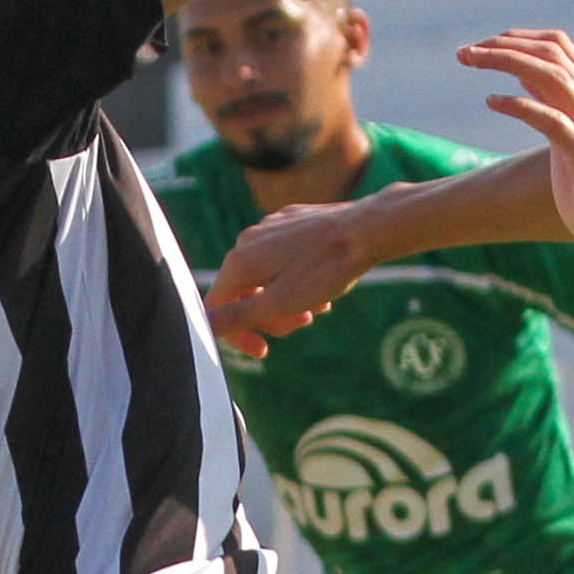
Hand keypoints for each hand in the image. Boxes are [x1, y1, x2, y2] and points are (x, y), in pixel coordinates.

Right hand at [202, 199, 385, 349]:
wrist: (368, 228)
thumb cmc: (327, 268)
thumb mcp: (280, 303)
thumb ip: (238, 316)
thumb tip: (204, 326)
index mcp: (240, 261)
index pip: (217, 307)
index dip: (237, 335)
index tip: (262, 351)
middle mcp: (248, 239)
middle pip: (244, 292)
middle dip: (270, 316)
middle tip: (304, 323)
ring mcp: (271, 227)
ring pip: (266, 276)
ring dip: (288, 300)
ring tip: (318, 307)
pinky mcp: (293, 221)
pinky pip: (284, 257)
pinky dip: (298, 279)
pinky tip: (323, 284)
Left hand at [458, 29, 573, 281]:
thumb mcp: (566, 138)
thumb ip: (551, 103)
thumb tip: (520, 70)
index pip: (557, 46)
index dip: (516, 39)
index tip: (480, 46)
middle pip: (551, 55)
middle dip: (504, 46)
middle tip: (464, 53)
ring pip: (554, 78)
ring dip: (506, 63)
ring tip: (471, 62)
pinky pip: (554, 121)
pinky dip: (521, 105)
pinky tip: (492, 100)